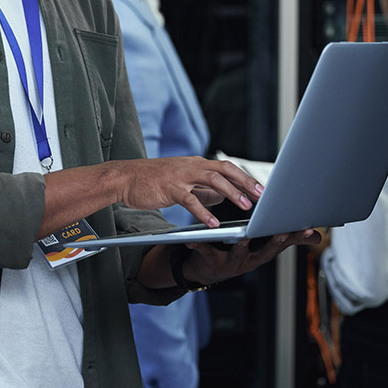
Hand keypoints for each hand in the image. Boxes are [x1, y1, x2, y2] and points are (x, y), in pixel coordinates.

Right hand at [112, 156, 263, 227]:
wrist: (126, 178)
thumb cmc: (154, 181)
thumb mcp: (182, 182)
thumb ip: (203, 189)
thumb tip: (222, 196)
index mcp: (196, 164)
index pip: (227, 168)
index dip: (245, 178)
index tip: (261, 190)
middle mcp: (192, 166)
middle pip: (225, 170)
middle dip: (245, 182)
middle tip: (261, 196)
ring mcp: (181, 176)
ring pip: (213, 181)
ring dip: (231, 193)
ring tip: (245, 207)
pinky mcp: (170, 189)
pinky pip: (190, 200)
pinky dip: (203, 212)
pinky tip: (213, 223)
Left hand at [182, 229, 321, 286]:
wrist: (207, 270)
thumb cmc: (240, 251)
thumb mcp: (264, 247)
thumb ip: (289, 240)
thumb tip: (319, 236)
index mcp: (263, 253)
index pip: (283, 244)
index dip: (296, 237)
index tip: (308, 227)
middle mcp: (251, 261)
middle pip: (266, 252)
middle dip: (275, 241)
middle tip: (283, 231)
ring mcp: (233, 263)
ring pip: (239, 254)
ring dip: (243, 246)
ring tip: (245, 236)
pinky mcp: (212, 262)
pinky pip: (206, 252)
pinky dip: (200, 246)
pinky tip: (193, 240)